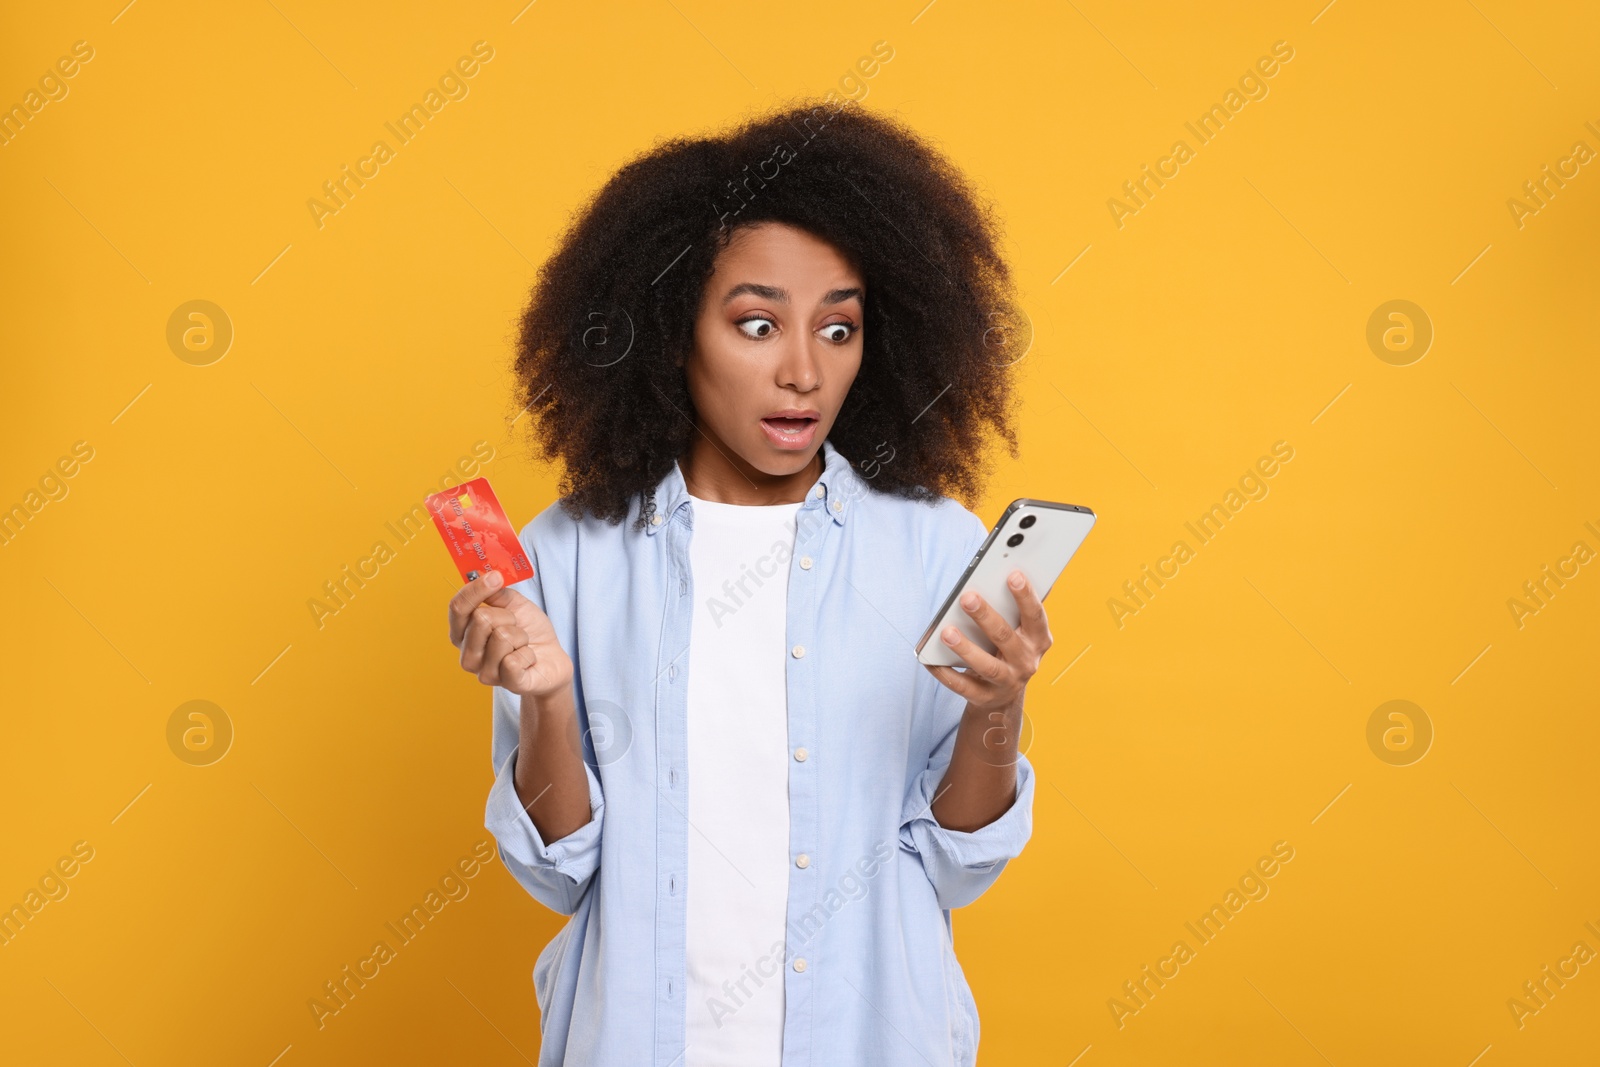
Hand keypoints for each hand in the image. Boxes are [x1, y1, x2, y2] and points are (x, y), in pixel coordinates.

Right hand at [448, 570, 572, 698]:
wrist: (552, 658)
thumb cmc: (528, 631)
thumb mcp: (514, 604)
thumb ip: (497, 592)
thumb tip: (488, 576)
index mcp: (463, 634)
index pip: (457, 608)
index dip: (475, 590)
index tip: (495, 577)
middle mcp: (468, 656)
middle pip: (480, 619)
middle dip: (507, 615)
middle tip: (516, 625)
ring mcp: (485, 673)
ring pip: (501, 637)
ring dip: (521, 635)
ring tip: (523, 644)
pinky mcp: (507, 685)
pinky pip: (514, 660)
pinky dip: (528, 654)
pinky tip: (528, 659)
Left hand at [924, 569, 1051, 711]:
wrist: (1004, 696)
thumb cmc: (1008, 649)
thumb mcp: (1019, 631)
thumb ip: (1010, 611)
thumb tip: (990, 580)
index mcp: (1038, 640)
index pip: (1035, 616)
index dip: (1026, 596)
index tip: (1013, 575)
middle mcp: (1026, 662)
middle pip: (1005, 637)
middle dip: (985, 616)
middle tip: (967, 598)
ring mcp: (1007, 682)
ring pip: (986, 666)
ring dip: (965, 648)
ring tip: (946, 631)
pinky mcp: (985, 697)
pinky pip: (962, 686)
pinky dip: (945, 673)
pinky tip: (930, 660)